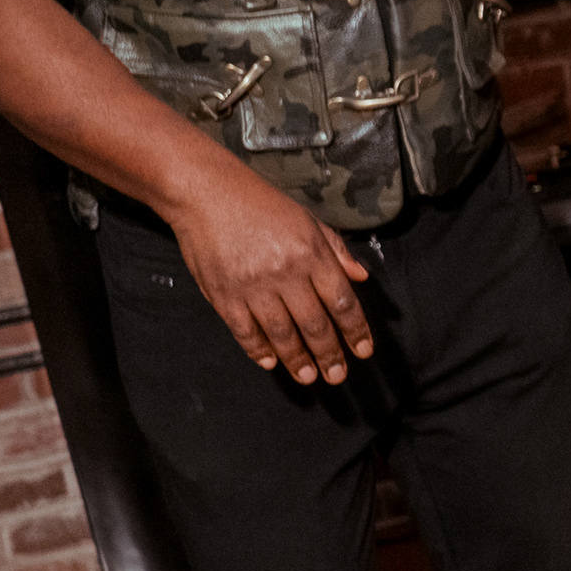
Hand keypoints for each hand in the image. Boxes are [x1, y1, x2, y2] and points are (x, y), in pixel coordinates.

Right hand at [166, 156, 376, 384]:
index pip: (342, 301)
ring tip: (309, 377)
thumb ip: (336, 251)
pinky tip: (271, 362)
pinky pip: (245, 331)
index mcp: (310, 254)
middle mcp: (285, 273)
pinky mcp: (224, 295)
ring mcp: (253, 286)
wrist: (208, 194)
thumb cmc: (261, 205)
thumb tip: (361, 278)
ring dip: (298, 360)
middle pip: (314, 324)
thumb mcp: (308, 220)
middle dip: (329, 355)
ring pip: (282, 334)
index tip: (363, 351)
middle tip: (337, 376)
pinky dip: (259, 350)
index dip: (355, 330)